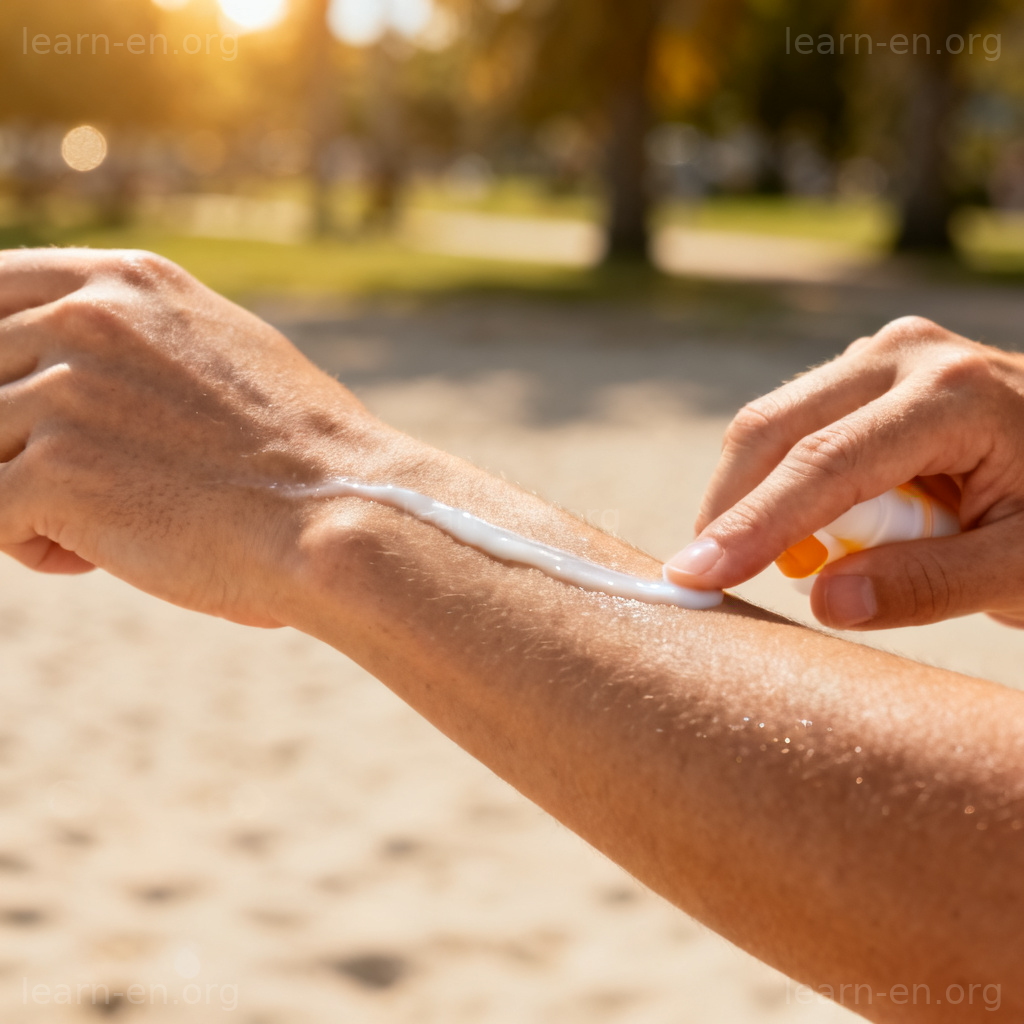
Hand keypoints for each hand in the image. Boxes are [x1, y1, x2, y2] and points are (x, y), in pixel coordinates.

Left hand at [0, 248, 387, 626]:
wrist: (341, 512)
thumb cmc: (300, 456)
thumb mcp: (223, 352)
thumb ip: (144, 338)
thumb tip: (78, 359)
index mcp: (127, 283)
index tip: (15, 409)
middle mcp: (86, 321)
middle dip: (10, 435)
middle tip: (80, 480)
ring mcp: (65, 394)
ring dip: (22, 492)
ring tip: (96, 526)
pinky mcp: (55, 472)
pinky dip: (26, 544)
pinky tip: (89, 557)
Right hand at [663, 316, 1023, 629]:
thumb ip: (929, 585)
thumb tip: (823, 600)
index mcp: (952, 393)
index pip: (827, 463)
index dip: (754, 524)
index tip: (694, 576)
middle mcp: (902, 353)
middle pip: (774, 429)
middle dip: (730, 509)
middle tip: (703, 581)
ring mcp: (876, 356)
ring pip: (771, 428)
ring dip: (760, 500)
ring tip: (804, 560)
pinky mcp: (859, 374)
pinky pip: (791, 431)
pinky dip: (781, 486)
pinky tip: (815, 528)